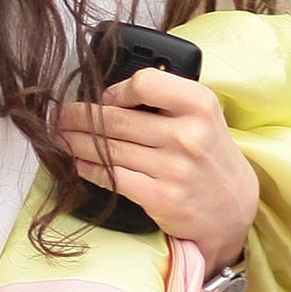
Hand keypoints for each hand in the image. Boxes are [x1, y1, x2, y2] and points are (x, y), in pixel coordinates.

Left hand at [54, 68, 258, 275]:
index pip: (144, 83)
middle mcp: (187, 134)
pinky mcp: (162, 197)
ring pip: (110, 150)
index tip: (101, 98)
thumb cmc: (210, 157)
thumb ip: (168, 101)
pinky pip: (114, 178)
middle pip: (116, 120)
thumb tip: (111, 96)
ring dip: (76, 143)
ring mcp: (174, 168)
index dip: (114, 90)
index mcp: (199, 105)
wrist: (233, 208)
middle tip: (57, 115)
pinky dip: (90, 170)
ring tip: (59, 137)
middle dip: (77, 117)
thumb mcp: (203, 117)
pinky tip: (78, 164)